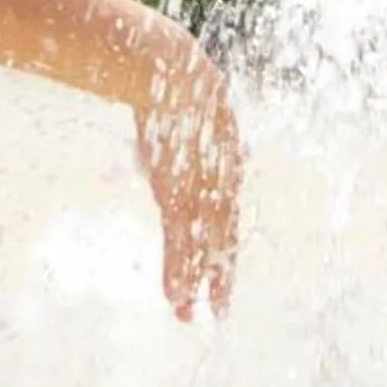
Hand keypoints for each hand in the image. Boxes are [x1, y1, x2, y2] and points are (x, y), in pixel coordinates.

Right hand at [132, 34, 240, 321]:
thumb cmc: (170, 89)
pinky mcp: (180, 192)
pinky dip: (180, 271)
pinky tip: (176, 296)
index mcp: (223, 167)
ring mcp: (202, 190)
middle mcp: (220, 183)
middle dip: (219, 275)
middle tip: (221, 311)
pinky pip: (182, 243)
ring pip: (204, 249)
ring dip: (197, 284)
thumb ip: (176, 140)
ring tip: (191, 316)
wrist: (170, 70)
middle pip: (223, 239)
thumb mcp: (178, 118)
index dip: (222, 245)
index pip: (226, 217)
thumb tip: (160, 141)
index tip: (221, 272)